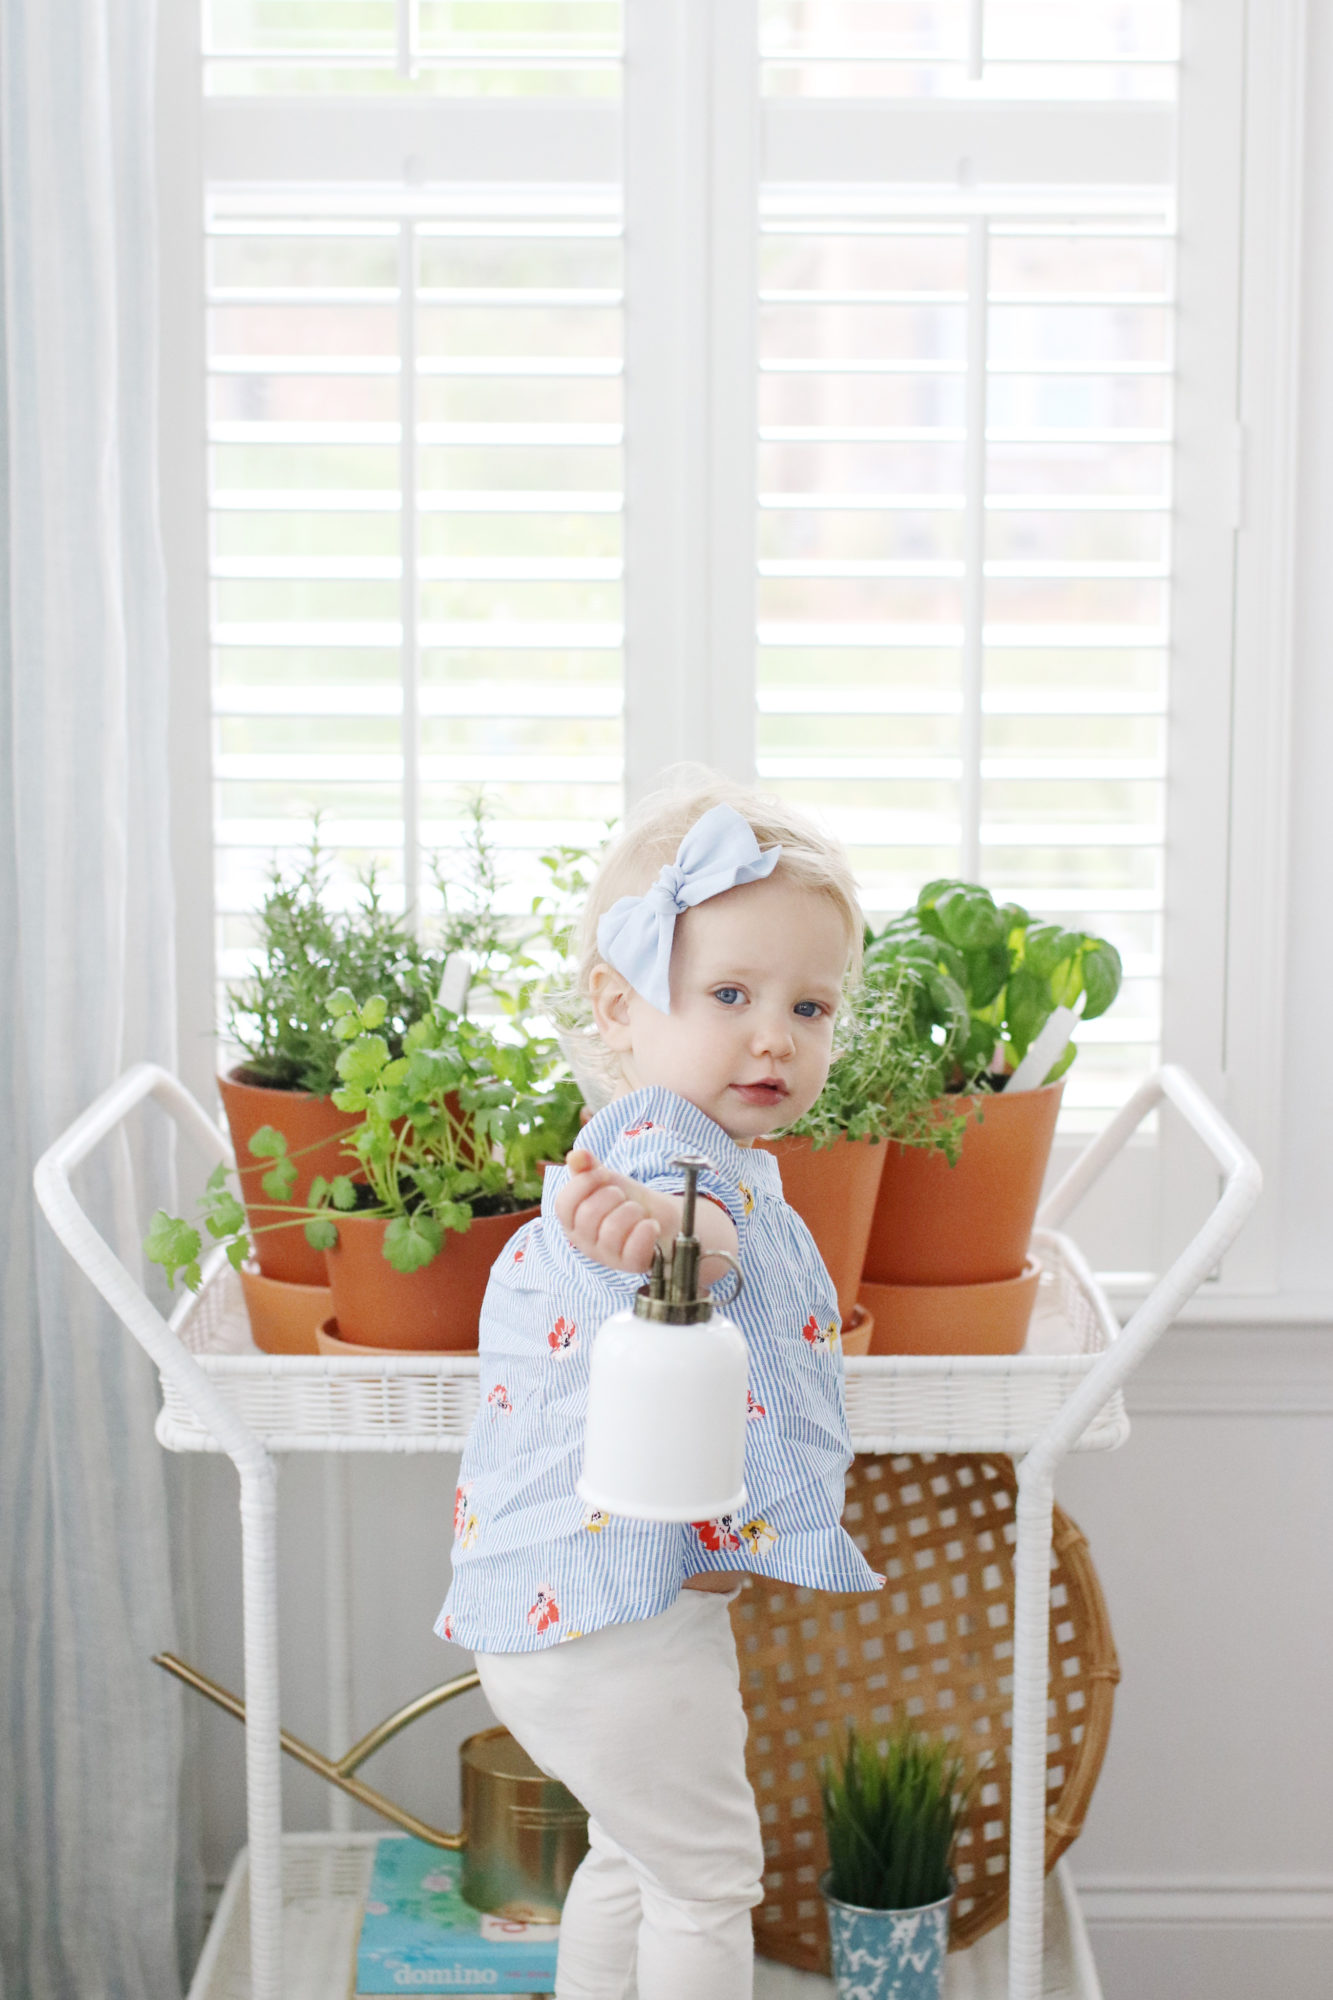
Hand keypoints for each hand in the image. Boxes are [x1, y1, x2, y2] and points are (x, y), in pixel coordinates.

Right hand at [554, 1149, 661, 1273]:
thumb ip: (588, 1166)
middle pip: (588, 1216)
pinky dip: (646, 1231)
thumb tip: (575, 1155)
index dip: (584, 1183)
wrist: (660, 1217)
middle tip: (623, 1196)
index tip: (604, 1174)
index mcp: (573, 1222)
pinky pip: (634, 1250)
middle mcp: (585, 1242)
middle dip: (611, 1196)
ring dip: (631, 1211)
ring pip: (611, 1231)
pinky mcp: (631, 1264)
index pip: (563, 1204)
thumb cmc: (626, 1200)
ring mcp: (607, 1256)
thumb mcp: (606, 1180)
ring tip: (637, 1211)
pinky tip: (650, 1225)